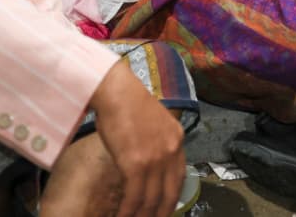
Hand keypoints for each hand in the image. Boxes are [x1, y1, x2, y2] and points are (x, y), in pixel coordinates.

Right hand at [88, 59, 185, 216]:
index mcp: (177, 139)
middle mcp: (170, 151)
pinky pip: (134, 196)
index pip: (179, 179)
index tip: (164, 210)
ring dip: (142, 216)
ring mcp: (154, 159)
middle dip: (160, 213)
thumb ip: (157, 143)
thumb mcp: (154, 122)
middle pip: (168, 194)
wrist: (115, 91)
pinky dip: (128, 211)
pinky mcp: (136, 164)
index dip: (171, 199)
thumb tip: (149, 166)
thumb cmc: (127, 103)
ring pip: (151, 199)